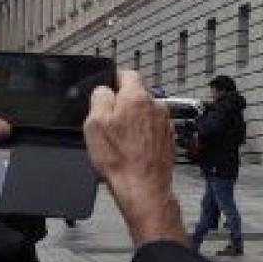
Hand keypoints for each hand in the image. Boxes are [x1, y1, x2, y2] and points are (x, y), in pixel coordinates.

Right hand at [85, 70, 187, 247]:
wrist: (143, 187)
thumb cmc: (120, 159)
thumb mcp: (94, 123)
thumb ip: (99, 97)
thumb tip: (104, 90)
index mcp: (137, 97)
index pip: (127, 74)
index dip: (113, 79)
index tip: (107, 88)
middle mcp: (156, 106)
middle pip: (135, 96)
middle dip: (121, 105)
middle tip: (107, 123)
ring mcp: (165, 123)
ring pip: (143, 114)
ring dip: (132, 122)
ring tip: (119, 142)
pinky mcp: (168, 139)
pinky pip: (151, 130)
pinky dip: (141, 136)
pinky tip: (131, 150)